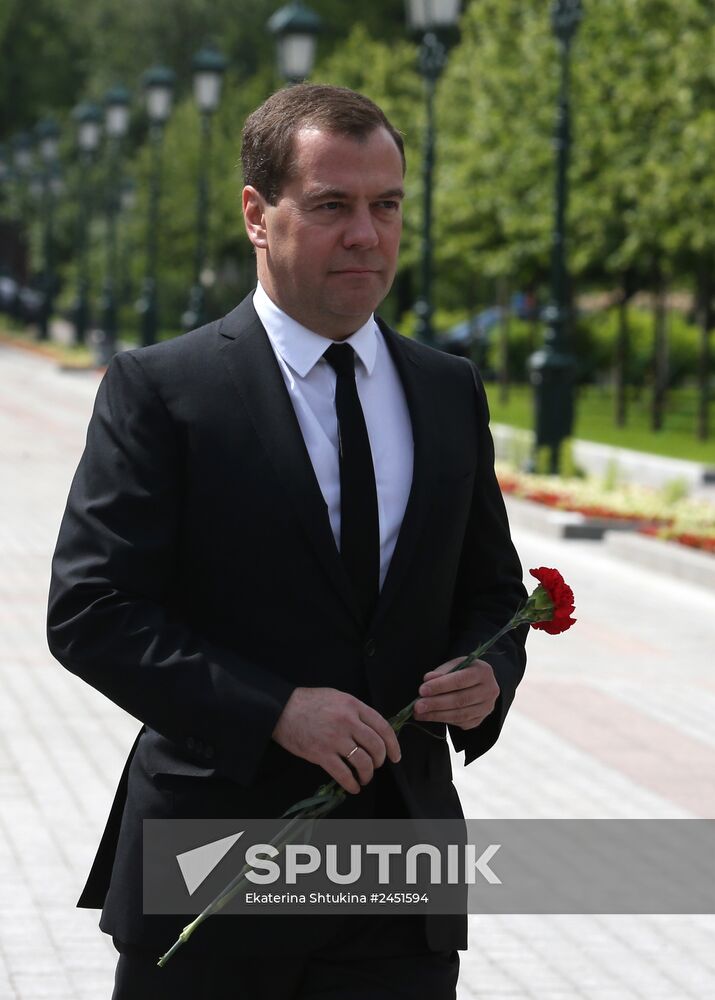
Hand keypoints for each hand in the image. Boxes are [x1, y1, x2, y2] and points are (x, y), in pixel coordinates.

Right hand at [272, 687, 401, 794]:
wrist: (281, 709)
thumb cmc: (309, 701)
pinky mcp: (321, 754)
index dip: (393, 744)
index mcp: (353, 705)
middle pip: (376, 746)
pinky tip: (353, 787)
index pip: (383, 727)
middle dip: (380, 761)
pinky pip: (344, 774)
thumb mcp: (337, 697)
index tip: (396, 755)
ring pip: (363, 762)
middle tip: (376, 765)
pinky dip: (352, 784)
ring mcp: (335, 739)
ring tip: (364, 778)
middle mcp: (347, 721)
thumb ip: (355, 710)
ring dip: (367, 774)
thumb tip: (372, 728)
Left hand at [413, 657, 499, 729]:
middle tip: (417, 706)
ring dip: (436, 715)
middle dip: (436, 703)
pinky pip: (460, 722)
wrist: (478, 683)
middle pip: (460, 700)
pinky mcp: (480, 720)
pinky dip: (443, 720)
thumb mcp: (454, 665)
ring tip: (419, 713)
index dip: (440, 686)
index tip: (422, 690)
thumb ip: (441, 672)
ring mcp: (486, 707)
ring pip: (460, 714)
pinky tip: (429, 717)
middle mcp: (489, 690)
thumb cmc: (463, 671)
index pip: (460, 680)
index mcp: (483, 672)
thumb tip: (428, 679)